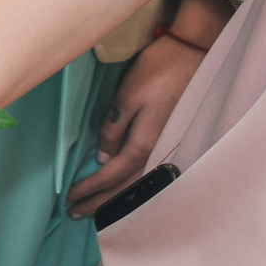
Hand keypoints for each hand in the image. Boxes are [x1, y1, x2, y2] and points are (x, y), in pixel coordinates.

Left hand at [66, 0, 231, 218]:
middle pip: (127, 188)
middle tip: (75, 214)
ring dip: (116, 200)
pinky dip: (134, 188)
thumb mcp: (128, 96)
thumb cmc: (159, 70)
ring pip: (140, 184)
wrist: (195, 52)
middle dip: (100, 203)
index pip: (112, 175)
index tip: (70, 198)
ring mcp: (170, 147)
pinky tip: (125, 192)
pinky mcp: (175, 140)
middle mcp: (160, 151)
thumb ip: (114, 129)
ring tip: (96, 212)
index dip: (90, 189)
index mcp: (145, 142)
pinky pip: (151, 173)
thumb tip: (103, 158)